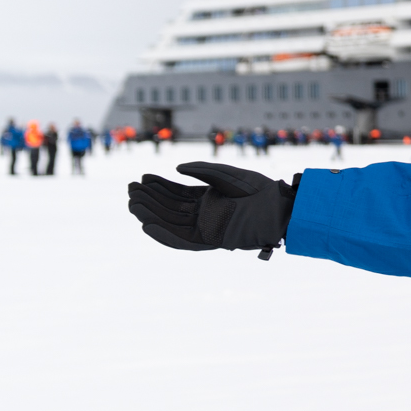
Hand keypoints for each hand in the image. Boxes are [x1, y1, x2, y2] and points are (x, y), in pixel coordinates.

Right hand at [128, 162, 296, 255]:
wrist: (279, 207)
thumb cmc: (260, 189)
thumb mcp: (227, 175)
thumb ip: (202, 170)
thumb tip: (176, 169)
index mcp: (209, 198)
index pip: (177, 193)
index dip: (159, 186)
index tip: (142, 179)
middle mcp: (206, 214)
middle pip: (171, 208)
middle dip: (150, 199)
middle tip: (131, 190)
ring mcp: (209, 228)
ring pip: (173, 223)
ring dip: (152, 215)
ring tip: (133, 205)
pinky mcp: (213, 240)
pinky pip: (185, 241)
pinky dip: (166, 235)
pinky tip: (148, 226)